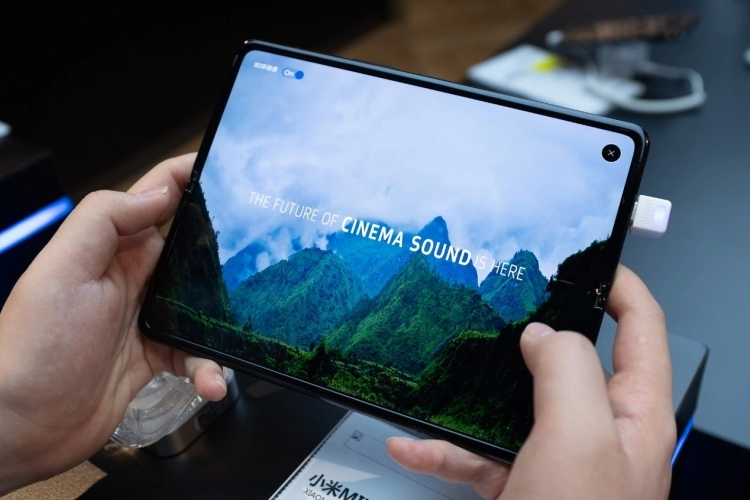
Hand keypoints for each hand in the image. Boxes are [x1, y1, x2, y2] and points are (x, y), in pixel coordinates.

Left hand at [0, 154, 226, 493]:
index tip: (233, 168)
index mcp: (114, 247)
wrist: (22, 427)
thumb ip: (105, 221)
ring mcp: (148, 317)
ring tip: (232, 341)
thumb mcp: (62, 270)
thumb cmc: (31, 350)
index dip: (194, 174)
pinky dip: (209, 367)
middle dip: (229, 252)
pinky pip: (198, 353)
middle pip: (196, 248)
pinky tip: (210, 379)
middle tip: (259, 259)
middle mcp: (135, 277)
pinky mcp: (157, 355)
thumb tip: (160, 190)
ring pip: (206, 305)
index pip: (159, 194)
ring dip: (224, 323)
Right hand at [387, 265, 674, 499]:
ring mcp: (558, 462)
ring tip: (441, 375)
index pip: (641, 328)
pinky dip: (445, 448)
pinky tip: (414, 444)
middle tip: (501, 302)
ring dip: (471, 395)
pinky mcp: (522, 488)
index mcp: (633, 414)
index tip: (585, 259)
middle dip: (531, 332)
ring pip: (513, 407)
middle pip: (568, 361)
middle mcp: (599, 434)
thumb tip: (545, 334)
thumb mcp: (580, 437)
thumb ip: (568, 370)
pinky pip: (480, 455)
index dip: (618, 285)